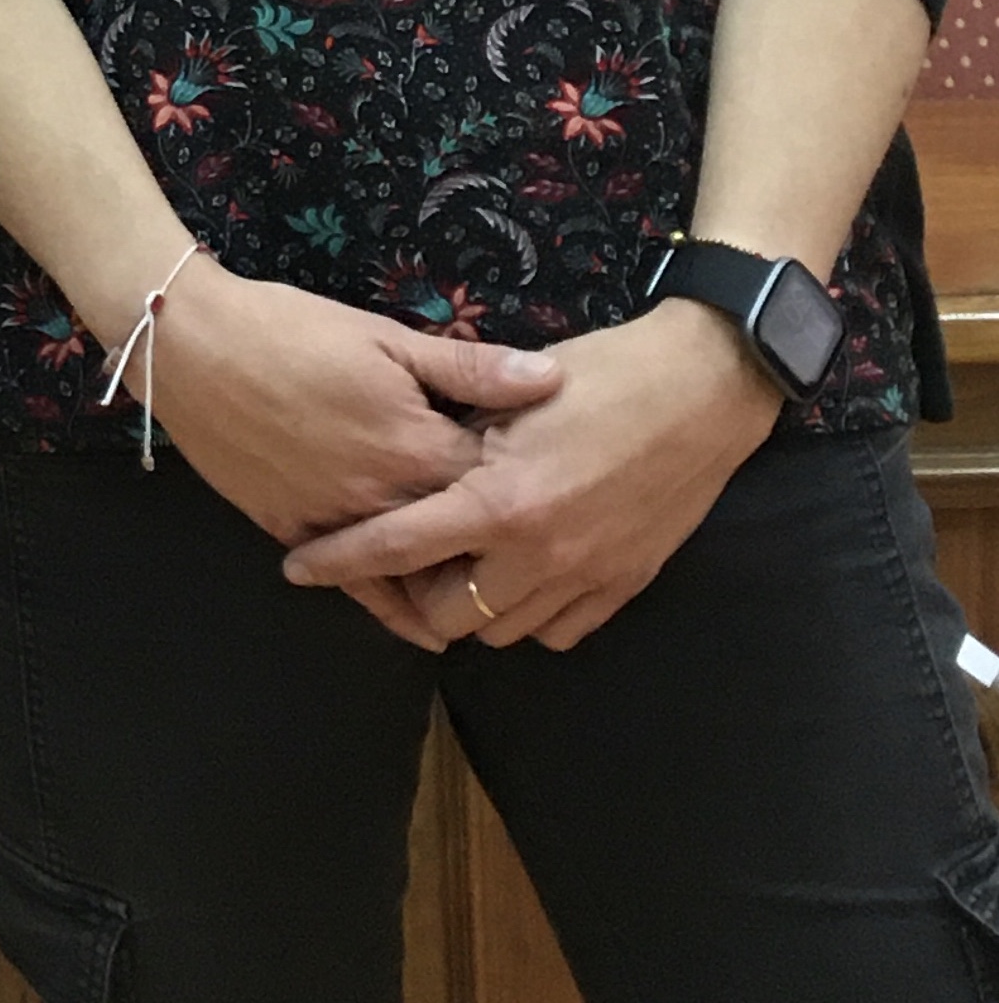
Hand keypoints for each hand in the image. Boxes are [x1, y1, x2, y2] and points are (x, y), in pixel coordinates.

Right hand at [141, 261, 564, 639]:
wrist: (193, 345)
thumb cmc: (292, 329)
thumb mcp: (383, 336)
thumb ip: (467, 368)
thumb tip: (550, 379)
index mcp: (415, 445)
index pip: (497, 483)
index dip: (525, 479)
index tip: (547, 476)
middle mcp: (384, 498)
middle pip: (462, 538)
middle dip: (499, 541)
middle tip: (537, 540)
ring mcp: (340, 523)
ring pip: (415, 573)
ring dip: (453, 582)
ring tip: (495, 590)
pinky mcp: (298, 534)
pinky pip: (357, 586)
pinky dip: (393, 610)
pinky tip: (423, 628)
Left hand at [278, 301, 777, 651]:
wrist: (704, 391)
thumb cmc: (604, 374)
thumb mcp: (516, 391)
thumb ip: (458, 429)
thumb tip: (405, 451)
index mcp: (499, 501)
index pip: (398, 546)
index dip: (341, 560)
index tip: (297, 565)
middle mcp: (538, 555)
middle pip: (446, 615)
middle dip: (412, 595)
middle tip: (401, 557)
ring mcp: (586, 578)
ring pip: (501, 629)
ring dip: (471, 605)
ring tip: (456, 564)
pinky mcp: (623, 586)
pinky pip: (558, 629)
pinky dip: (528, 612)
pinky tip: (518, 573)